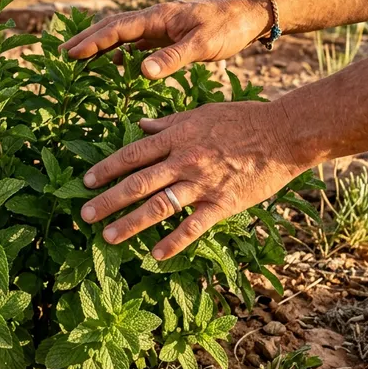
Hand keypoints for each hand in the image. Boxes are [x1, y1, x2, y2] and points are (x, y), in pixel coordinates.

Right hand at [61, 0, 271, 78]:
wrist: (248, 15)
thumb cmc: (227, 27)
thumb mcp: (202, 45)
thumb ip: (172, 58)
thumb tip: (141, 70)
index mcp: (158, 17)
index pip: (117, 29)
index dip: (92, 42)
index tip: (71, 54)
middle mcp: (154, 18)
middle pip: (111, 26)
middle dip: (86, 39)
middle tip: (62, 52)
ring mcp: (159, 25)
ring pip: (121, 32)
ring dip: (99, 42)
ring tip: (78, 55)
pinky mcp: (167, 33)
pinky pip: (135, 40)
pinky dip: (118, 49)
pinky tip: (113, 60)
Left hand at [79, 101, 304, 259]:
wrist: (283, 134)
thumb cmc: (242, 119)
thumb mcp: (200, 113)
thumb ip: (169, 123)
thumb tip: (141, 123)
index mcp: (177, 137)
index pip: (133, 154)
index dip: (107, 168)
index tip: (87, 181)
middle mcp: (184, 161)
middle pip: (138, 183)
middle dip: (108, 200)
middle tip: (84, 214)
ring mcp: (203, 184)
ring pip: (159, 206)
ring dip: (131, 223)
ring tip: (108, 237)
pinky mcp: (223, 203)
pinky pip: (193, 226)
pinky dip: (173, 242)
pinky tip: (154, 255)